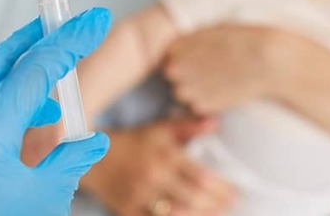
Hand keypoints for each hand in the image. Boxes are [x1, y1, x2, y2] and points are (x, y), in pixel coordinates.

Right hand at [82, 116, 236, 215]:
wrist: (94, 156)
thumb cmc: (134, 142)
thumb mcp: (160, 130)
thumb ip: (189, 126)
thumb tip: (216, 122)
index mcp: (166, 156)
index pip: (202, 176)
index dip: (222, 188)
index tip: (235, 192)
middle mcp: (154, 176)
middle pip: (193, 198)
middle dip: (216, 205)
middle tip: (230, 207)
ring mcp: (140, 196)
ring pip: (176, 214)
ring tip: (213, 215)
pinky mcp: (127, 211)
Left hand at [163, 25, 292, 113]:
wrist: (268, 61)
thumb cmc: (244, 40)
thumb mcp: (212, 30)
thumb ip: (192, 39)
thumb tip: (181, 47)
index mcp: (178, 47)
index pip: (169, 56)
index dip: (185, 56)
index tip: (200, 56)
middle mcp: (177, 68)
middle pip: (172, 75)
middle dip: (186, 73)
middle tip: (211, 69)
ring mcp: (188, 89)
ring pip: (182, 93)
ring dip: (195, 89)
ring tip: (218, 80)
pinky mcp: (202, 106)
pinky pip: (196, 106)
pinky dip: (207, 101)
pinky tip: (224, 90)